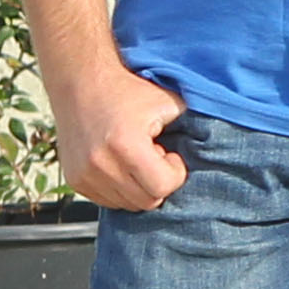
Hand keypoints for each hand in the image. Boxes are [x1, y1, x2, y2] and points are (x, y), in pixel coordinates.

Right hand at [52, 62, 189, 214]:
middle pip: (146, 201)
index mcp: (125, 145)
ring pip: (127, 204)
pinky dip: (121, 188)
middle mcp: (99, 165)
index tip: (169, 153)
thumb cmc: (128, 91)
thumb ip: (190, 127)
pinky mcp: (74, 180)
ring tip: (136, 157)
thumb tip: (213, 149)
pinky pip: (108, 200)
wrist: (81, 83)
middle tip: (154, 155)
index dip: (175, 173)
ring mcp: (83, 175)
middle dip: (158, 181)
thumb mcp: (167, 103)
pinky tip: (121, 163)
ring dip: (139, 186)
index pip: (162, 187)